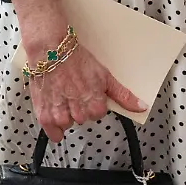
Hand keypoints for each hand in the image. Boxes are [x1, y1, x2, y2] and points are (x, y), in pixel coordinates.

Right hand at [26, 41, 146, 144]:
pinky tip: (55, 112)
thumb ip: (123, 96)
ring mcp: (61, 116)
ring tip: (62, 97)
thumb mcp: (105, 76)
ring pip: (68, 124)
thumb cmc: (76, 60)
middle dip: (80, 108)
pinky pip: (53, 133)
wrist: (50, 51)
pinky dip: (54, 127)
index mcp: (95, 105)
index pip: (98, 114)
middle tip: (74, 92)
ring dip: (66, 114)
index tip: (88, 93)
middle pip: (83, 119)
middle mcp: (78, 113)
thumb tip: (141, 107)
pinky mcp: (45, 116)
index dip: (93, 102)